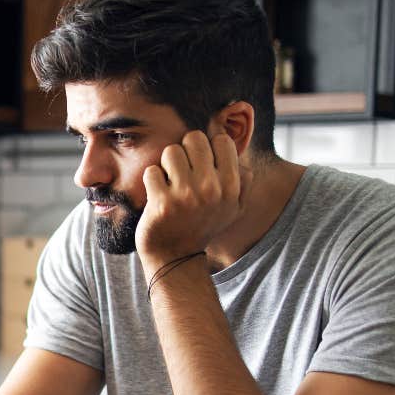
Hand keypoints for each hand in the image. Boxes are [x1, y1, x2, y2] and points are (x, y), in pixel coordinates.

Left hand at [136, 131, 251, 271]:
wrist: (174, 255)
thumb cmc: (202, 225)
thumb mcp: (233, 208)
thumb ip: (242, 181)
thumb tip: (241, 157)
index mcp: (231, 187)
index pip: (222, 140)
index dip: (208, 148)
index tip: (201, 165)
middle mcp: (211, 190)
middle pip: (194, 138)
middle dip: (185, 151)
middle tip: (182, 171)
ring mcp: (186, 196)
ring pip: (171, 151)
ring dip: (166, 165)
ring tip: (170, 183)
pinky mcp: (162, 203)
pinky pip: (152, 171)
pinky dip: (151, 180)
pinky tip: (157, 194)